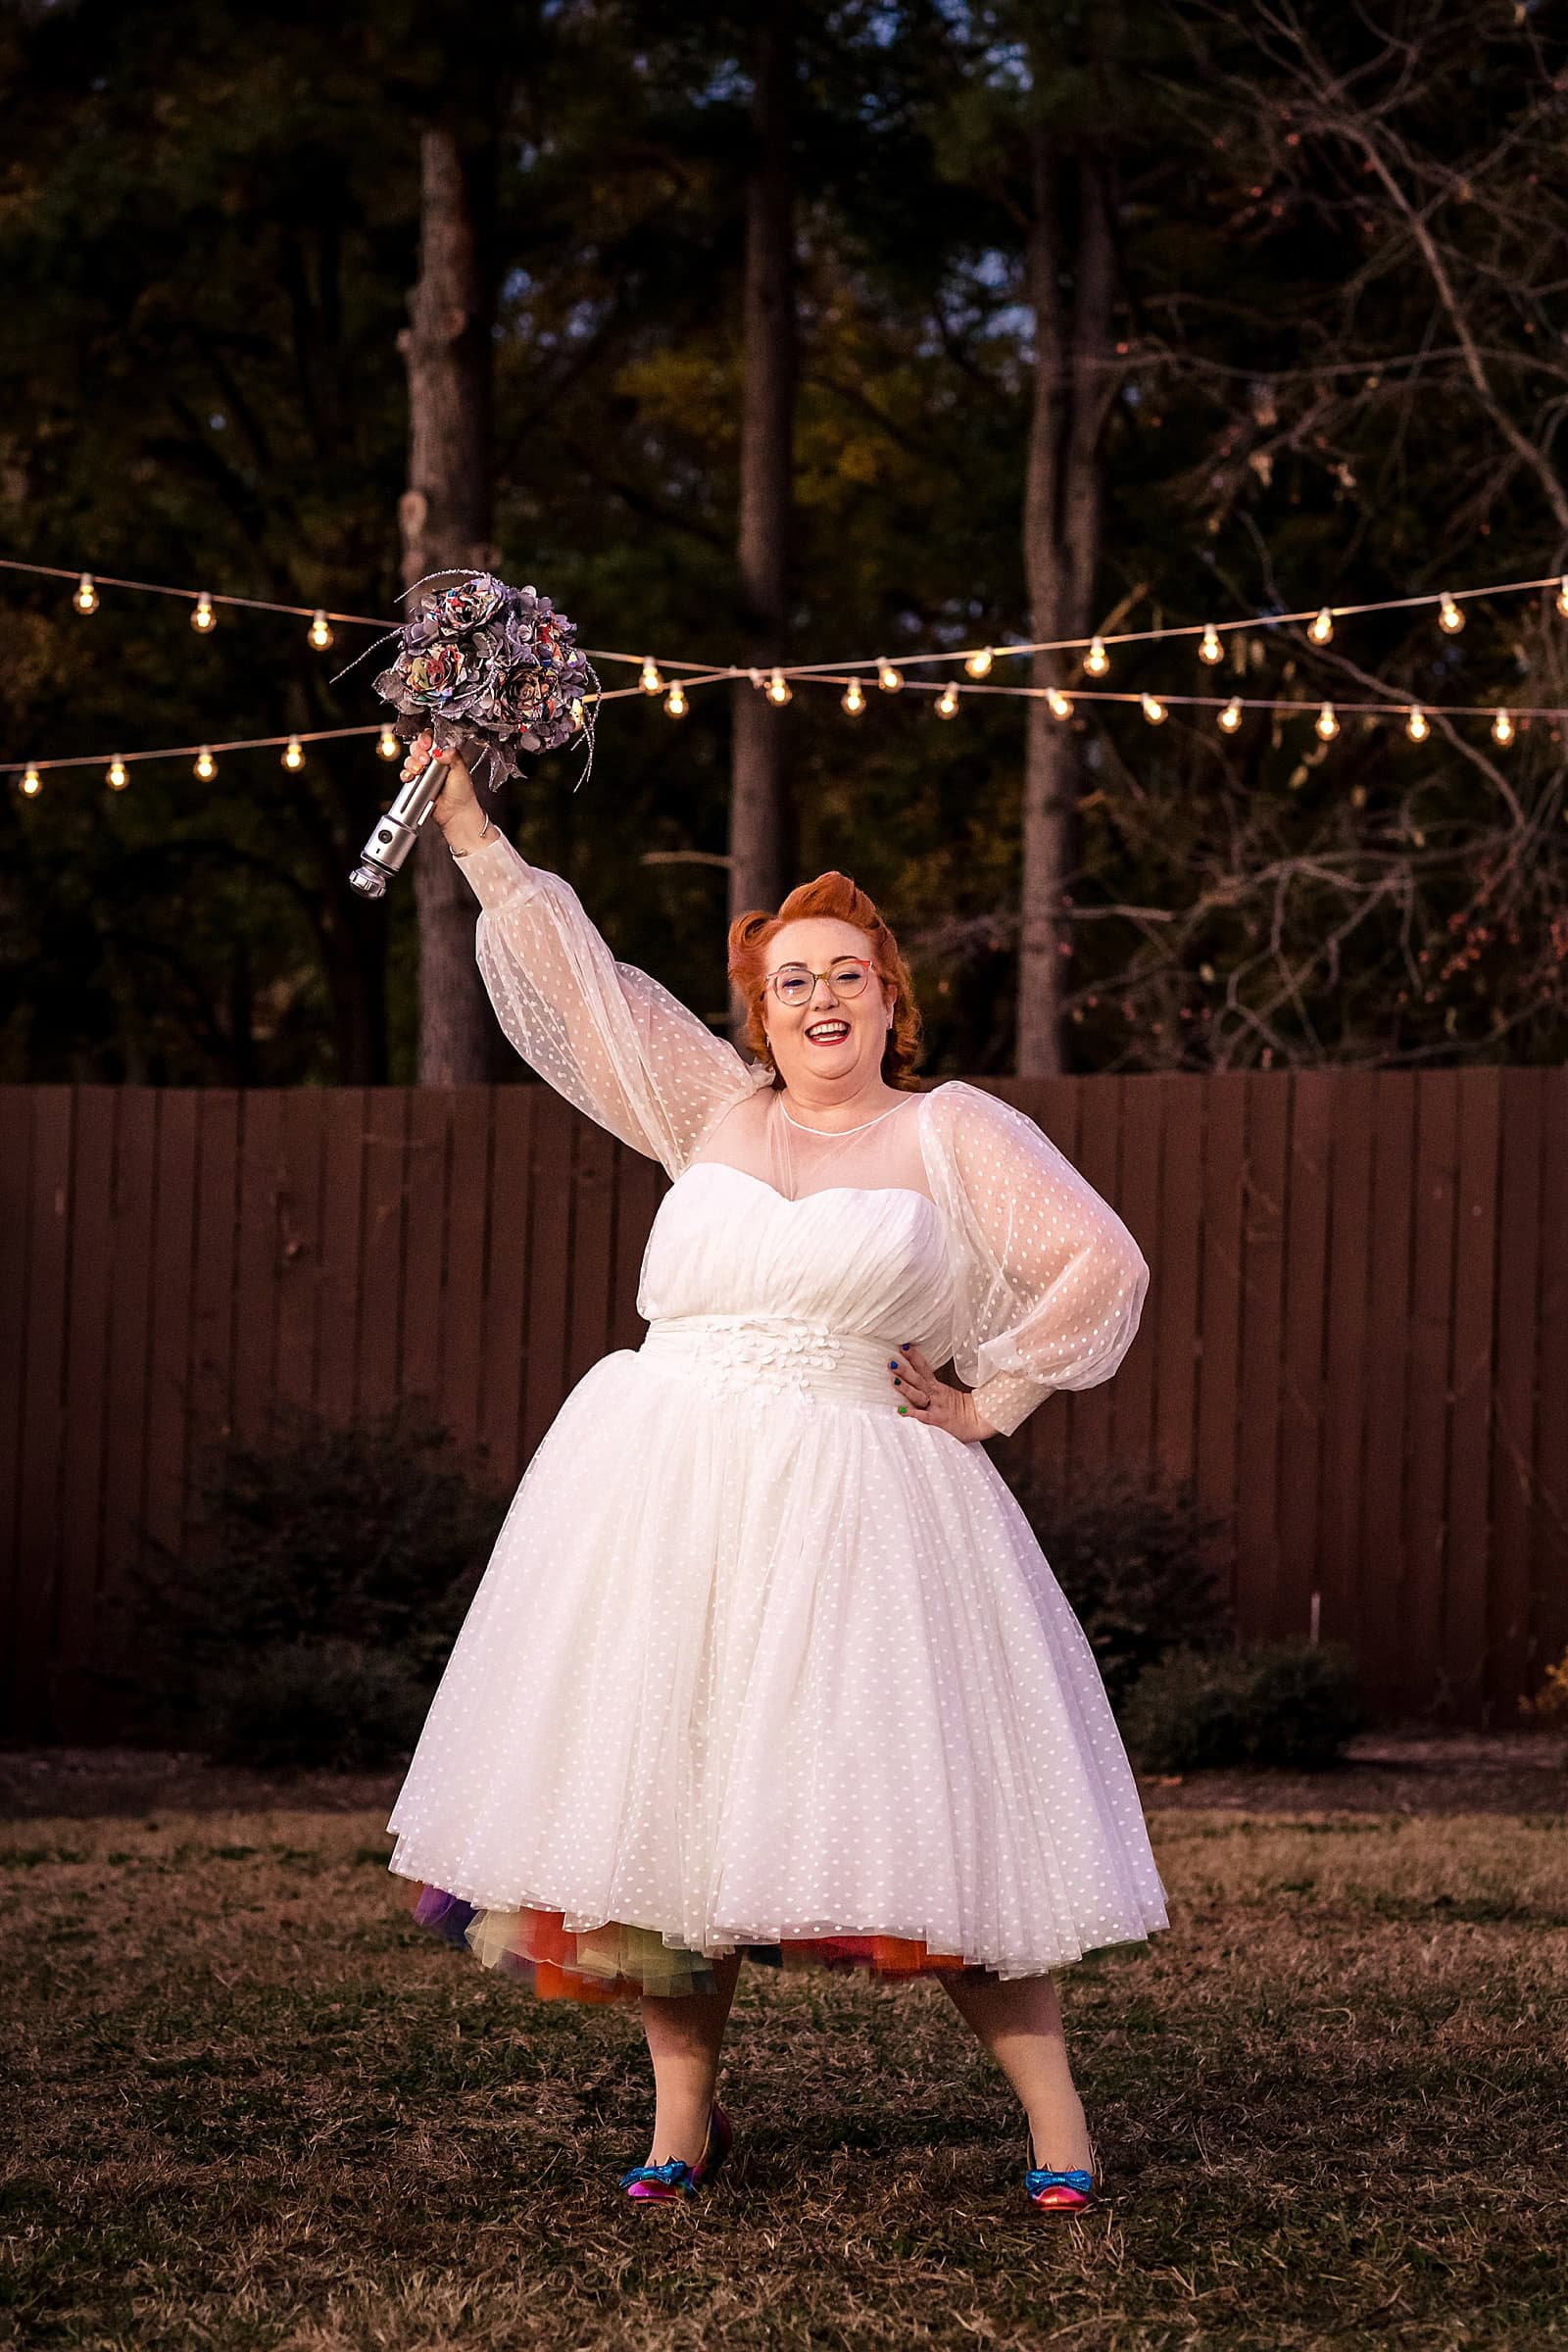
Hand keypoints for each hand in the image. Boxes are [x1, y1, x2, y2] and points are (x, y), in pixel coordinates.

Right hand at [401, 729, 488, 852]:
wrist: (456, 813)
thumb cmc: (462, 794)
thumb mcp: (461, 770)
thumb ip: (452, 755)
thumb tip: (440, 749)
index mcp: (445, 755)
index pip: (431, 739)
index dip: (426, 739)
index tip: (428, 745)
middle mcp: (434, 762)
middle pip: (417, 747)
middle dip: (418, 751)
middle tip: (425, 760)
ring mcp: (424, 773)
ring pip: (410, 760)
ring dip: (412, 763)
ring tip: (419, 770)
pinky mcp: (417, 783)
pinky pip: (406, 775)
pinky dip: (406, 774)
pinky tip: (411, 777)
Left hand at [888, 1342, 998, 1442]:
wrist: (983, 1420)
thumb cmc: (968, 1411)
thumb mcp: (952, 1395)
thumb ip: (942, 1388)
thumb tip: (932, 1377)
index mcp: (939, 1388)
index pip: (925, 1369)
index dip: (914, 1358)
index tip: (904, 1346)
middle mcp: (936, 1395)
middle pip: (918, 1379)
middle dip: (904, 1370)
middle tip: (891, 1361)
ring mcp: (937, 1406)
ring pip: (918, 1395)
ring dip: (905, 1387)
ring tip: (893, 1379)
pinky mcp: (939, 1419)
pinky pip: (924, 1416)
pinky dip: (912, 1413)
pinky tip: (901, 1410)